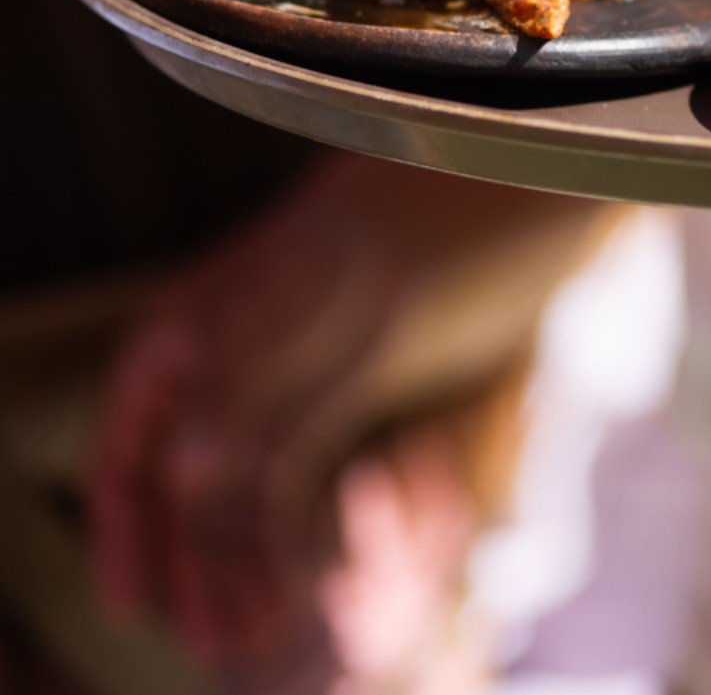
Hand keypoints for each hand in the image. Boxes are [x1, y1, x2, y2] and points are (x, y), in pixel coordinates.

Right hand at [87, 171, 400, 660]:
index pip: (126, 463)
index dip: (126, 535)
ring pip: (225, 516)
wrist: (421, 232)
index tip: (132, 599)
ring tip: (244, 641)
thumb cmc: (346, 256)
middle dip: (189, 575)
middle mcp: (197, 397)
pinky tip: (281, 601)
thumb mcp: (295, 318)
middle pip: (175, 505)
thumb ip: (237, 395)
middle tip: (209, 642)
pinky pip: (271, 507)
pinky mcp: (296, 436)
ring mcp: (245, 419)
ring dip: (231, 578)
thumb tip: (186, 472)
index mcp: (170, 358)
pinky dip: (273, 554)